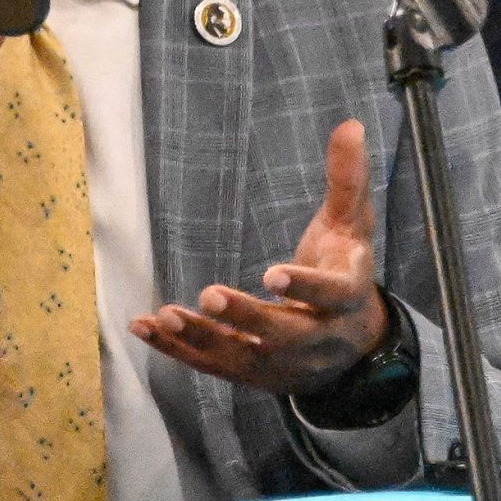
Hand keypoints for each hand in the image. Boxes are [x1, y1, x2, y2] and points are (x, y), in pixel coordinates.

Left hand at [130, 118, 388, 394]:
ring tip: (166, 315)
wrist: (355, 346)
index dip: (304, 286)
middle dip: (245, 317)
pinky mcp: (254, 375)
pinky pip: (214, 366)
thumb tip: (349, 124)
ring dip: (203, 337)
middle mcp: (318, 339)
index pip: (329, 294)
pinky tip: (145, 327)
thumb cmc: (345, 270)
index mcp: (347, 298)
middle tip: (208, 294)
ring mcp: (284, 363)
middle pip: (282, 335)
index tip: (272, 274)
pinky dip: (179, 350)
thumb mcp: (353, 225)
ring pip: (242, 356)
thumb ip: (347, 179)